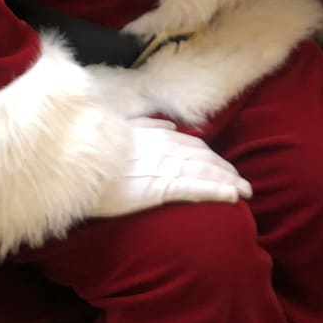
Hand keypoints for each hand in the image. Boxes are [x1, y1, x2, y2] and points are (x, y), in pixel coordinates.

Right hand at [89, 118, 252, 217]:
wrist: (77, 162)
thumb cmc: (94, 150)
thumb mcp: (123, 128)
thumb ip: (147, 126)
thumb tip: (168, 125)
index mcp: (158, 136)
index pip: (195, 146)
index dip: (213, 158)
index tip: (226, 168)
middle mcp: (167, 148)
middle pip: (206, 159)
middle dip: (227, 171)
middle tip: (243, 183)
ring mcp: (165, 167)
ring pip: (207, 173)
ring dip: (229, 182)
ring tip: (245, 192)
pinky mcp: (161, 187)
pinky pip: (196, 188)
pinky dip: (217, 191)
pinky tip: (233, 198)